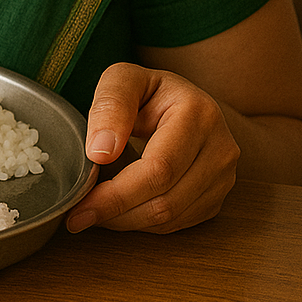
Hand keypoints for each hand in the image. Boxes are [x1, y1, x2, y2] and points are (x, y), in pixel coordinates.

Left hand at [66, 63, 239, 233]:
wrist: (179, 100)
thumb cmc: (146, 90)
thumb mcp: (122, 79)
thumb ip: (110, 106)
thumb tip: (101, 152)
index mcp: (199, 114)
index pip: (159, 168)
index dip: (118, 193)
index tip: (81, 204)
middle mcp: (220, 149)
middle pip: (166, 200)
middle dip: (116, 213)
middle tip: (78, 216)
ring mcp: (223, 176)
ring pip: (171, 218)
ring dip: (126, 221)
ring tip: (94, 210)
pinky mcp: (216, 196)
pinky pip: (177, 222)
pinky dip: (143, 222)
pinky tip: (119, 209)